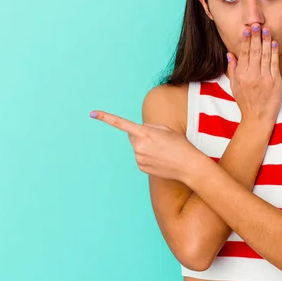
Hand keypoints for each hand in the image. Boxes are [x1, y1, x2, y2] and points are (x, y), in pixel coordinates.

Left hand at [89, 110, 203, 181]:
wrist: (188, 166)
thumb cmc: (180, 145)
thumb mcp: (165, 129)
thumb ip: (148, 127)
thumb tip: (137, 131)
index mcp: (144, 133)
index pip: (121, 124)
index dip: (106, 118)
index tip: (93, 113)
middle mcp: (138, 146)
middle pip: (132, 135)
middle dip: (141, 135)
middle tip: (159, 140)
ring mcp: (138, 158)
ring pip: (137, 147)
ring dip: (145, 146)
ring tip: (162, 150)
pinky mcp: (141, 167)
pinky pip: (140, 157)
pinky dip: (147, 156)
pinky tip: (160, 158)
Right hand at [227, 24, 281, 123]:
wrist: (257, 117)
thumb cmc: (245, 102)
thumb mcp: (234, 86)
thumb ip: (232, 69)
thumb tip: (230, 54)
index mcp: (241, 75)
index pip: (244, 54)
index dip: (245, 41)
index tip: (246, 30)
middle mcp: (252, 75)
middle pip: (254, 52)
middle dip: (255, 37)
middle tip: (256, 24)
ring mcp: (264, 78)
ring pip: (265, 55)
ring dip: (265, 41)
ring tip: (266, 30)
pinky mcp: (275, 82)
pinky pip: (274, 64)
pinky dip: (274, 52)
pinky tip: (273, 43)